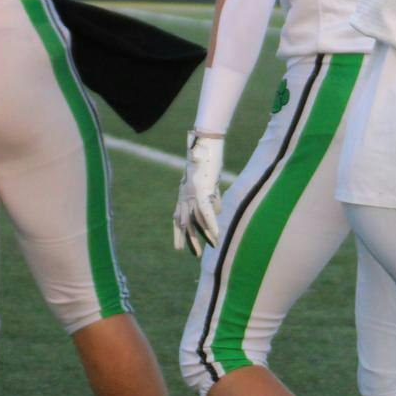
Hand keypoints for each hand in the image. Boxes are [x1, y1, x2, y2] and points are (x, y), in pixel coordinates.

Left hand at [172, 131, 224, 254]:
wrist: (205, 141)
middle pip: (184, 222)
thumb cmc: (206, 155)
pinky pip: (206, 211)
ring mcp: (192, 193)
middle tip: (191, 254)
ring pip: (195, 220)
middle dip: (187, 239)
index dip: (178, 232)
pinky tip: (215, 235)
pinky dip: (211, 224)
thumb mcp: (209, 179)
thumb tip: (217, 209)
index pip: (178, 216)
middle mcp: (185, 195)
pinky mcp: (201, 190)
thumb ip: (211, 195)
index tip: (178, 246)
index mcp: (184, 193)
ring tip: (201, 253)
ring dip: (199, 238)